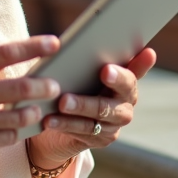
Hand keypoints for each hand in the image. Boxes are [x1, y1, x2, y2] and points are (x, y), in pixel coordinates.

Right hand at [0, 36, 61, 176]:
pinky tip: (19, 126)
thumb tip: (20, 60)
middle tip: (56, 85)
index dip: (34, 47)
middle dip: (44, 86)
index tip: (55, 43)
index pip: (5, 52)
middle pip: (20, 86)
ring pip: (20, 114)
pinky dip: (18, 130)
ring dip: (34, 111)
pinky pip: (10, 135)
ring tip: (37, 108)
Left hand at [26, 47, 155, 169]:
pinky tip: (48, 120)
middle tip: (66, 99)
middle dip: (86, 102)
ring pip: (93, 121)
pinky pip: (82, 133)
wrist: (71, 115)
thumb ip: (93, 57)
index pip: (129, 79)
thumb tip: (88, 37)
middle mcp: (125, 106)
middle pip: (108, 106)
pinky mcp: (101, 140)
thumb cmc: (81, 81)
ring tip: (57, 107)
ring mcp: (114, 125)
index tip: (105, 70)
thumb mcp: (87, 68)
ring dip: (74, 114)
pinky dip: (64, 125)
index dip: (118, 76)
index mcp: (127, 84)